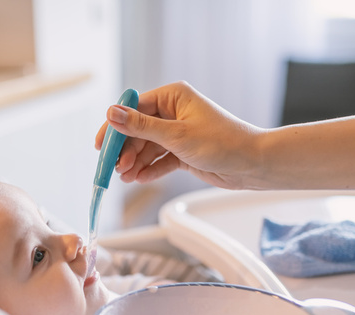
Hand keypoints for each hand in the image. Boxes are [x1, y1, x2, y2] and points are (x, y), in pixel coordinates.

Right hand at [95, 81, 263, 189]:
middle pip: (138, 130)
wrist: (252, 164)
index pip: (133, 108)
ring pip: (147, 147)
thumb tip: (112, 113)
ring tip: (126, 178)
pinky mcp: (184, 151)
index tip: (101, 146)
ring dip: (135, 163)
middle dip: (126, 150)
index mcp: (173, 96)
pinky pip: (159, 159)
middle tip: (115, 168)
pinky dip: (150, 169)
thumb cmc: (222, 143)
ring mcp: (179, 132)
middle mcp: (174, 111)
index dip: (115, 127)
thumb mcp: (176, 135)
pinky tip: (139, 179)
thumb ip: (141, 127)